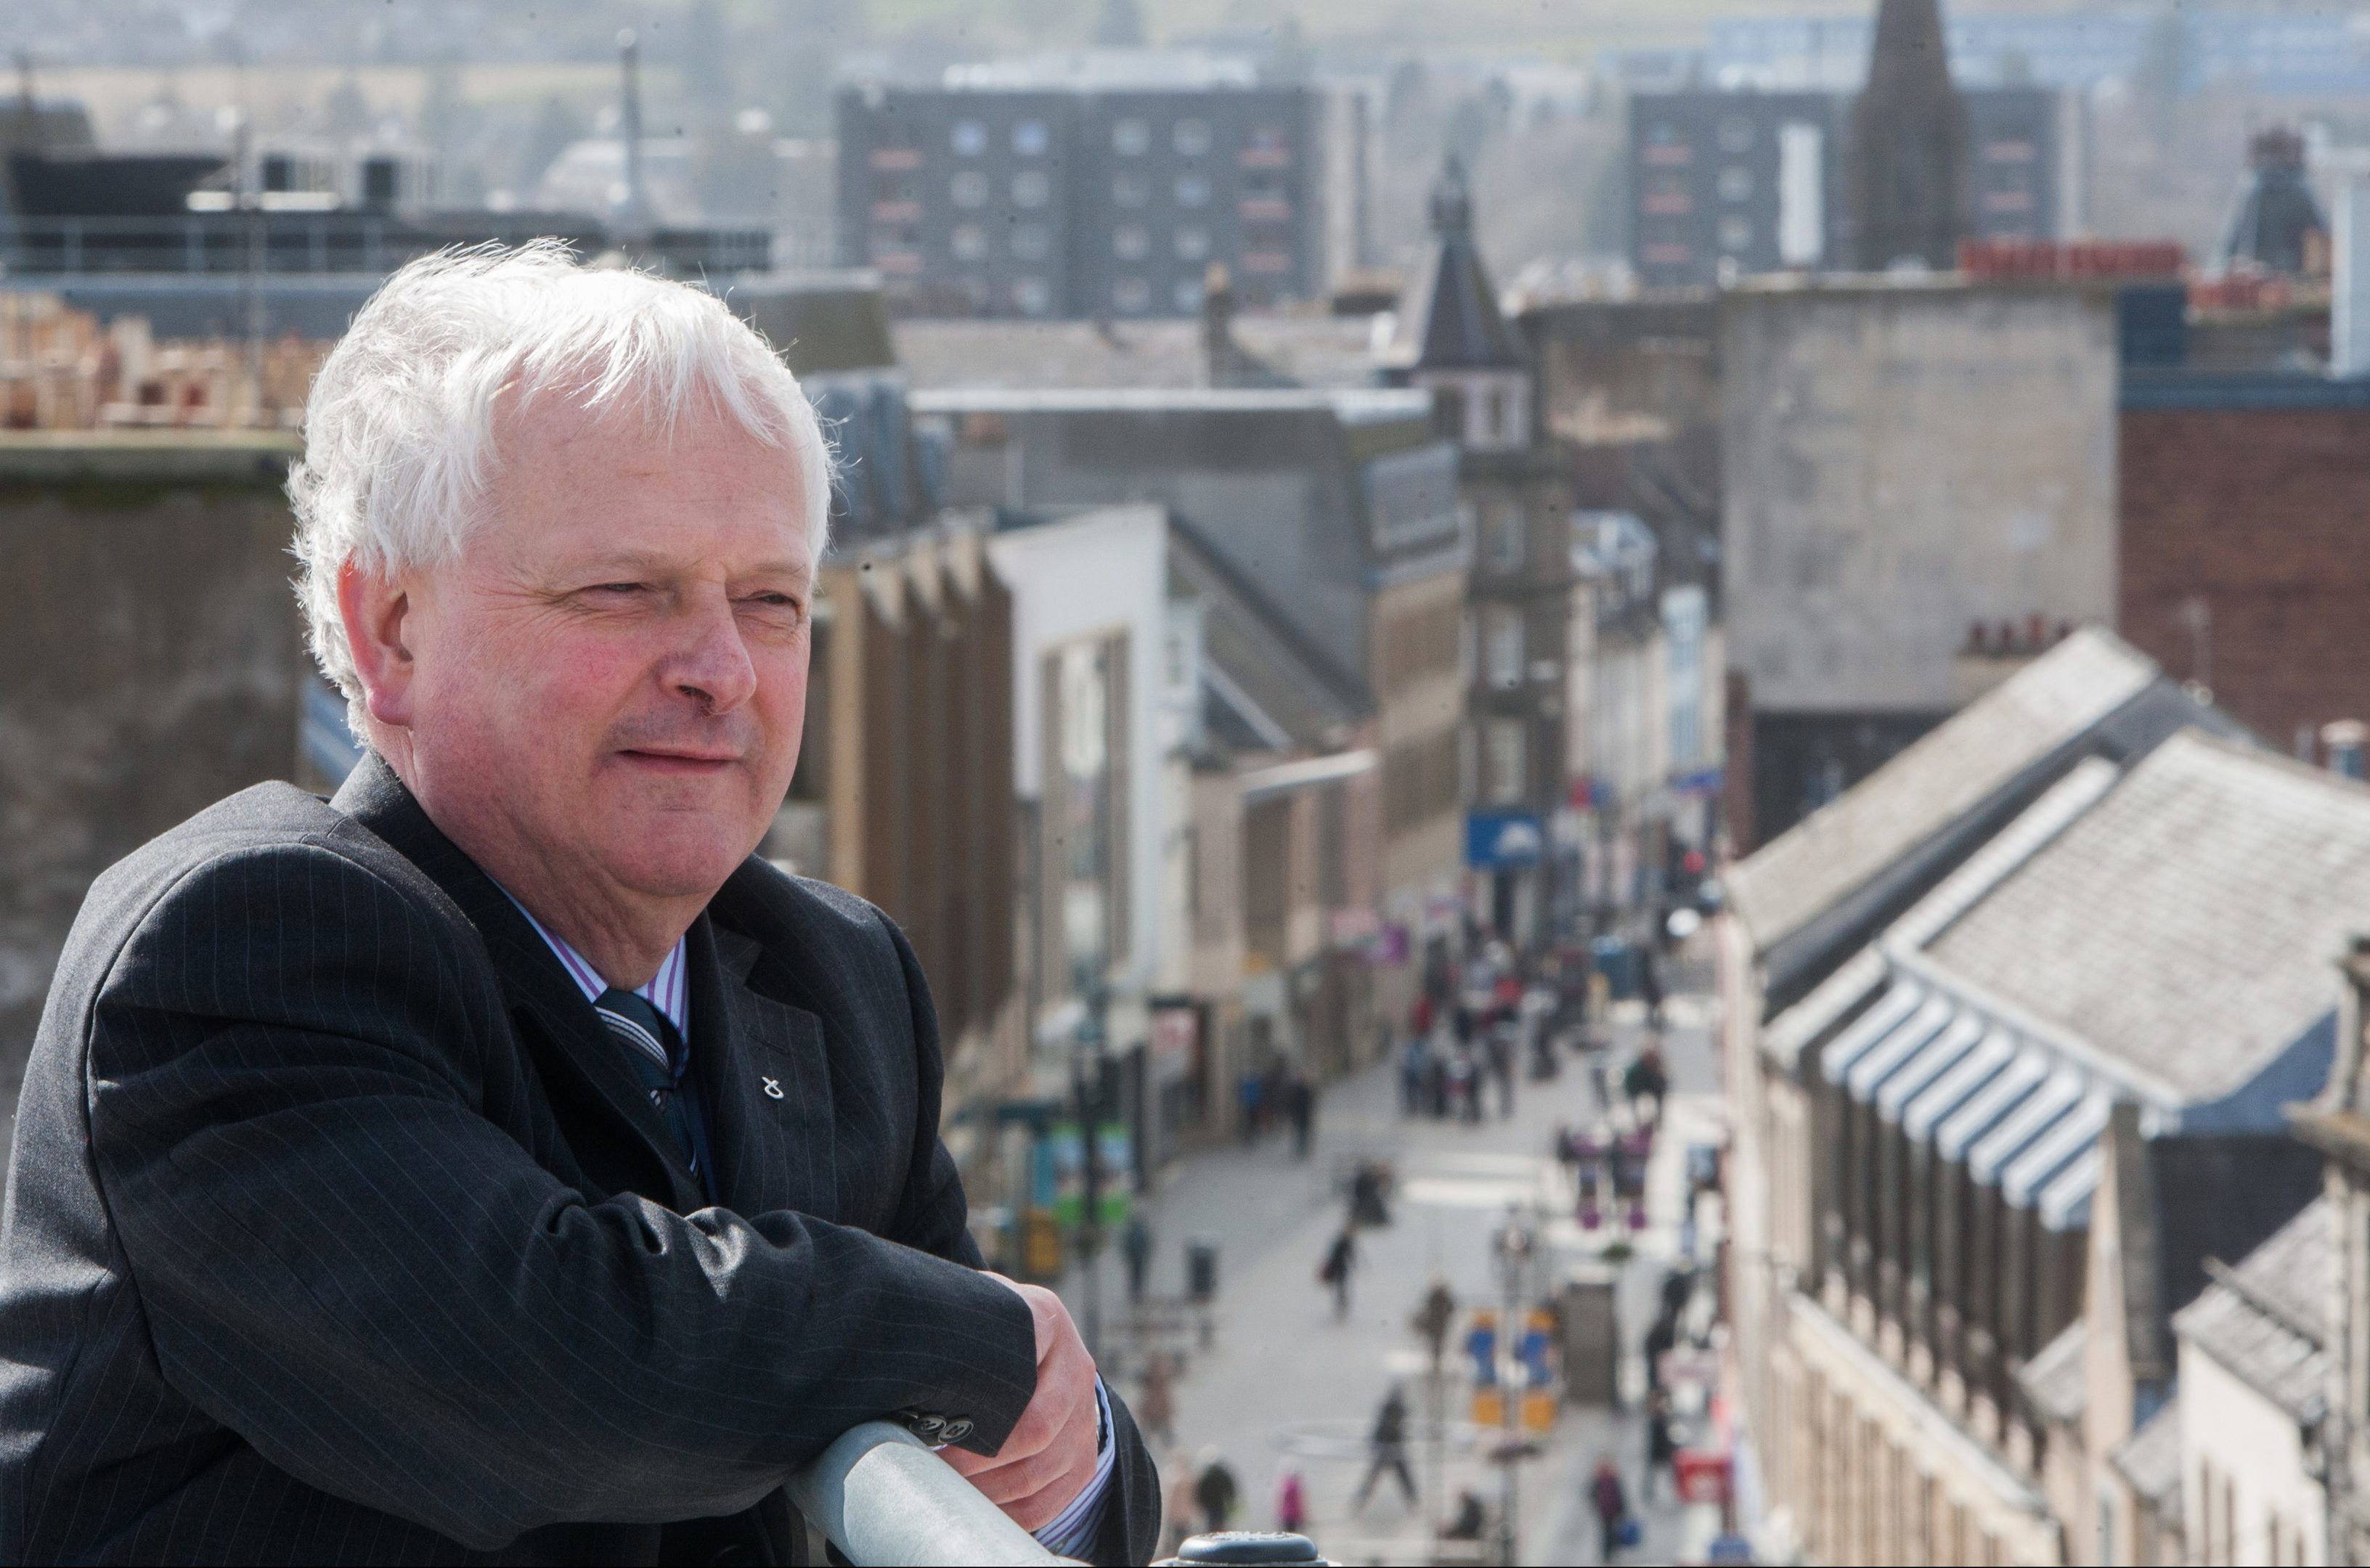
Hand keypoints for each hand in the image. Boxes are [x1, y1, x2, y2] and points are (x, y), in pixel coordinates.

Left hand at [941, 1274, 1101, 1532]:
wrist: (1036, 1352)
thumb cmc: (985, 1334)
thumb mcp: (972, 1312)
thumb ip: (950, 1327)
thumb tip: (897, 1361)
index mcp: (1045, 1320)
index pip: (1017, 1358)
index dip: (976, 1400)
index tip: (930, 1423)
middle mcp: (1076, 1369)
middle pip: (1034, 1428)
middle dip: (974, 1458)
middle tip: (925, 1466)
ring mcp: (1085, 1419)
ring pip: (1036, 1473)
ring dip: (983, 1491)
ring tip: (940, 1490)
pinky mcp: (1082, 1463)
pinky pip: (1045, 1504)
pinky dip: (1002, 1515)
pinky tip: (969, 1509)